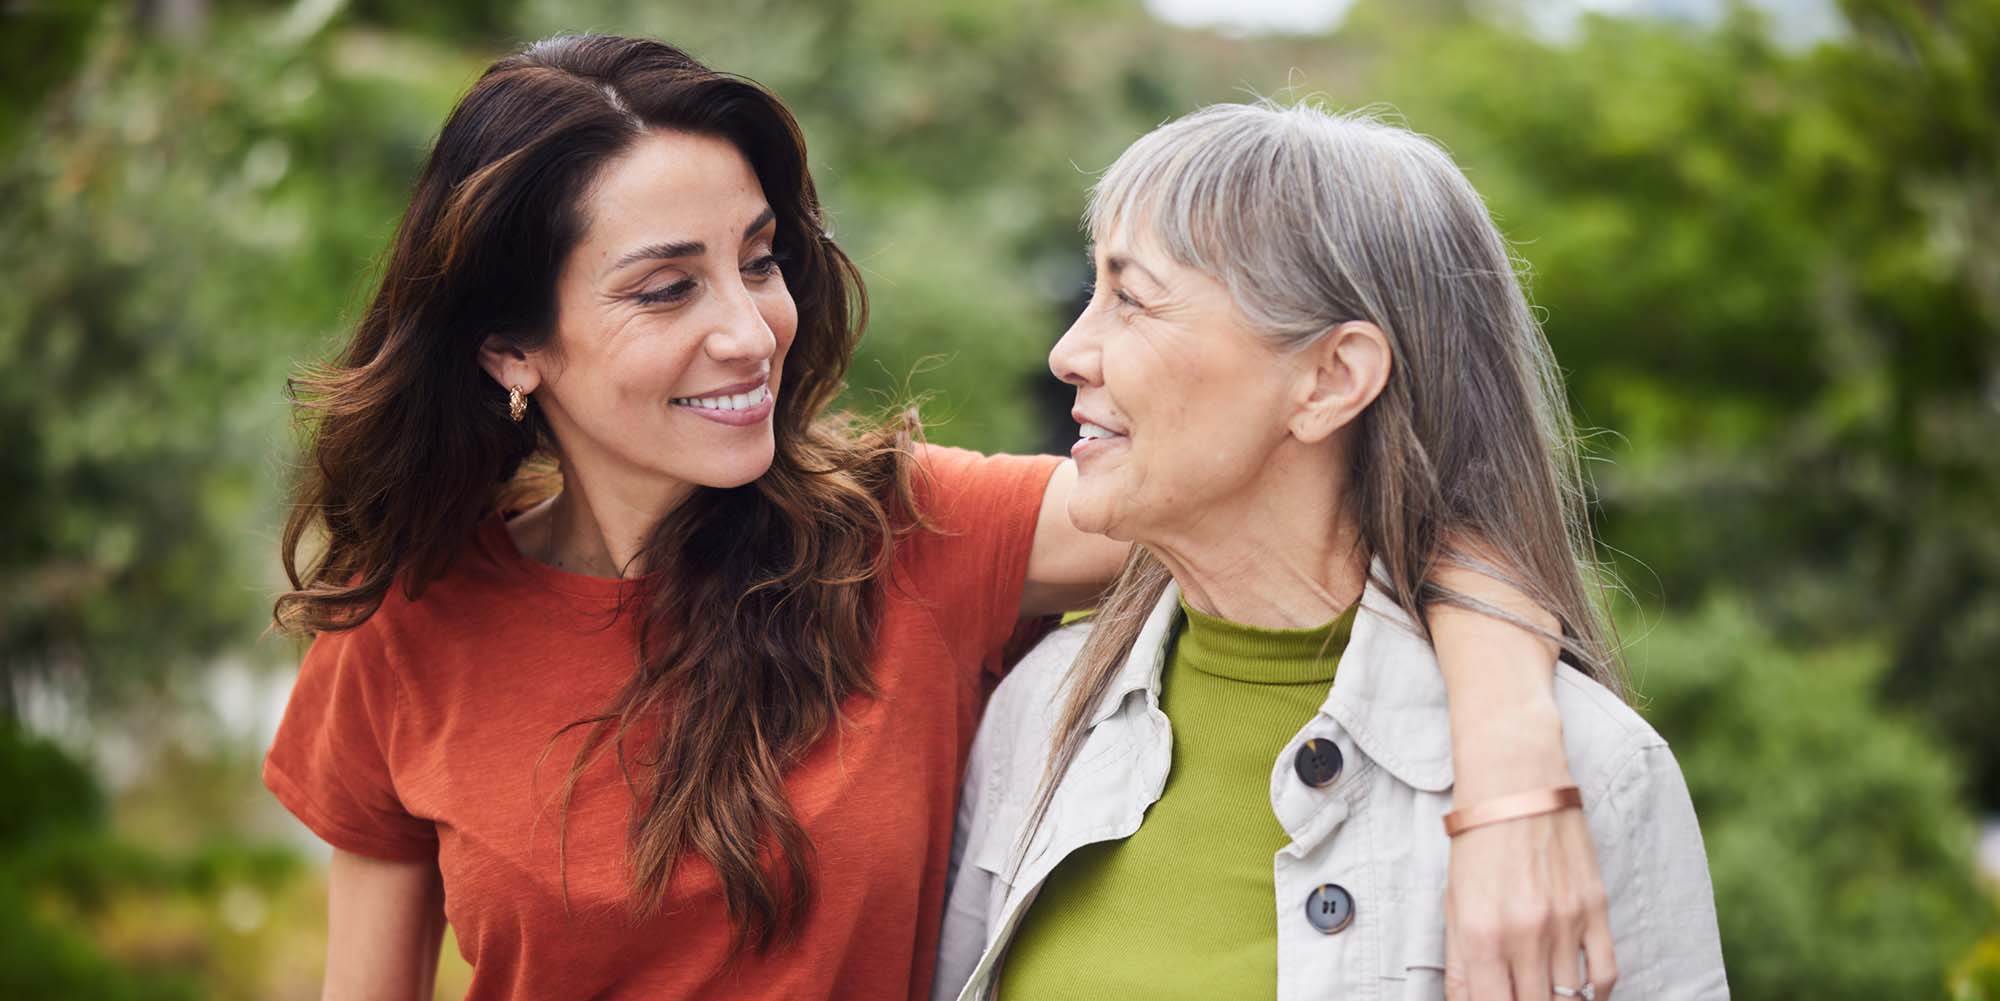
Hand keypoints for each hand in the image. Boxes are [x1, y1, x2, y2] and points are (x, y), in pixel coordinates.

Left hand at [1443, 806, 1616, 1000]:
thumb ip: (1459, 964)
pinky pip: (1606, 973)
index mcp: (1481, 934)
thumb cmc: (1476, 842)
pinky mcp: (1595, 908)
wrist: (1515, 781)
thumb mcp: (1453, 903)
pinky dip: (1596, 994)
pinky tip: (1583, 995)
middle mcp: (1525, 934)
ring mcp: (1566, 922)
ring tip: (1545, 993)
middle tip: (1520, 995)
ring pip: (1572, 1000)